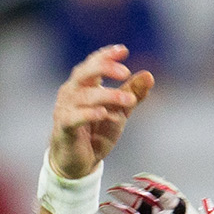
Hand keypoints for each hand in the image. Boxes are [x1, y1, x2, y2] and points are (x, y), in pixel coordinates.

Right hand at [49, 46, 154, 180]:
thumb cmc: (96, 132)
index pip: (93, 63)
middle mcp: (71, 92)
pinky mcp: (63, 127)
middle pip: (84, 73)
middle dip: (105, 68)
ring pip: (84, 96)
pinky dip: (89, 114)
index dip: (106, 55)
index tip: (123, 50)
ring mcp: (65, 109)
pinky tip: (104, 113)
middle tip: (126, 72)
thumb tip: (149, 75)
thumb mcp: (119, 112)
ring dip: (108, 96)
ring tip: (129, 101)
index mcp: (84, 85)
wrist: (79, 162)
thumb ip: (132, 94)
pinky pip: (74, 117)